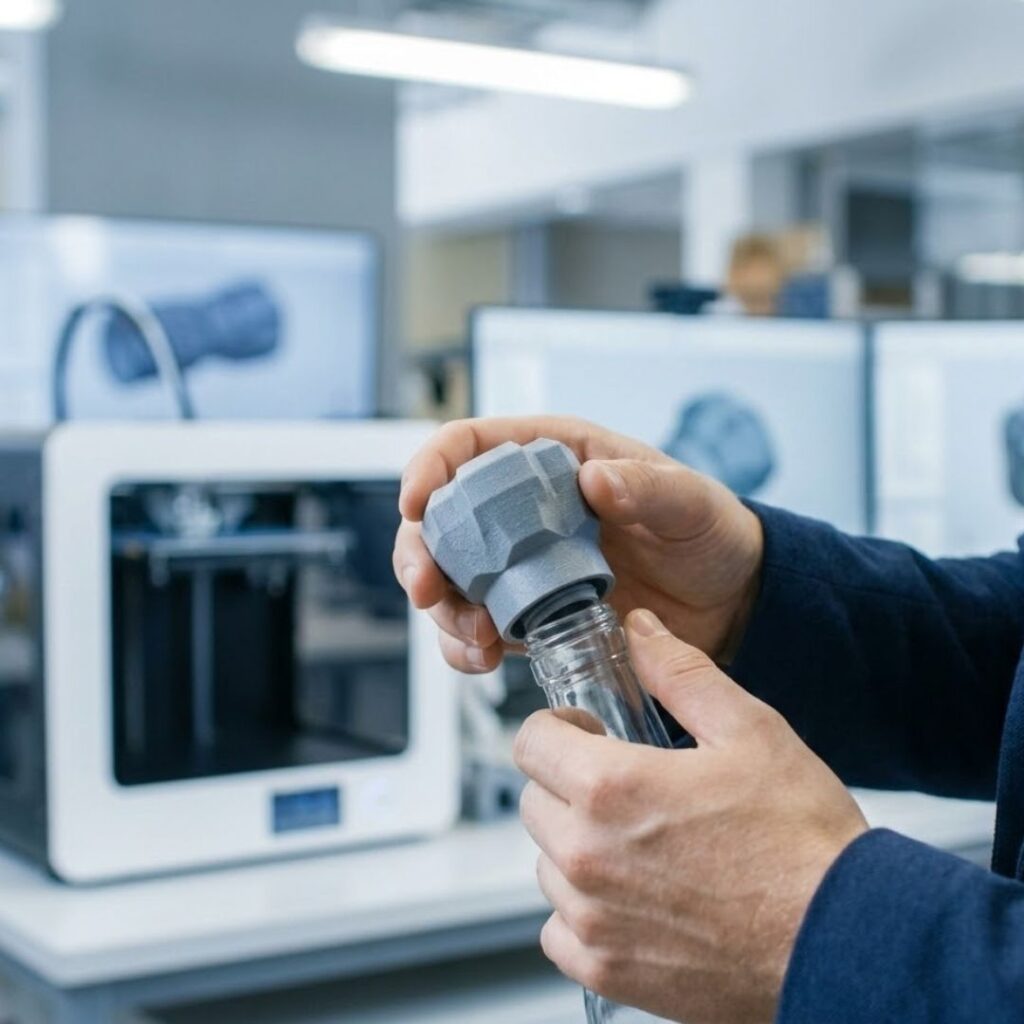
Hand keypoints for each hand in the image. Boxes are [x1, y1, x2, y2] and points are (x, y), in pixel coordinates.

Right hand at [393, 416, 763, 672]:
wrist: (730, 601)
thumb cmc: (709, 532)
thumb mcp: (689, 501)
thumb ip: (647, 487)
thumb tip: (594, 480)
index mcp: (553, 458)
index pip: (470, 446)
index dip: (431, 466)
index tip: (416, 501)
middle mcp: (525, 510)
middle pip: (442, 521)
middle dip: (420, 554)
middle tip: (428, 589)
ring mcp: (524, 566)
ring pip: (450, 581)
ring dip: (443, 612)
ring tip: (475, 639)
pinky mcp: (531, 613)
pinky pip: (479, 628)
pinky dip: (468, 646)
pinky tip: (485, 658)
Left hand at [515, 610, 867, 1023]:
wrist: (846, 942)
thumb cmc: (803, 841)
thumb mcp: (750, 730)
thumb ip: (680, 673)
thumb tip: (641, 629)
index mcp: (612, 787)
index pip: (529, 741)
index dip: (558, 728)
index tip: (588, 735)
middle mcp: (588, 855)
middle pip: (533, 800)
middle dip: (569, 784)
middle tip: (626, 788)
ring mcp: (593, 918)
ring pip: (547, 863)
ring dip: (577, 847)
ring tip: (641, 845)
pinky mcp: (607, 969)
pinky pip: (559, 931)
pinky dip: (585, 913)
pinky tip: (636, 899)